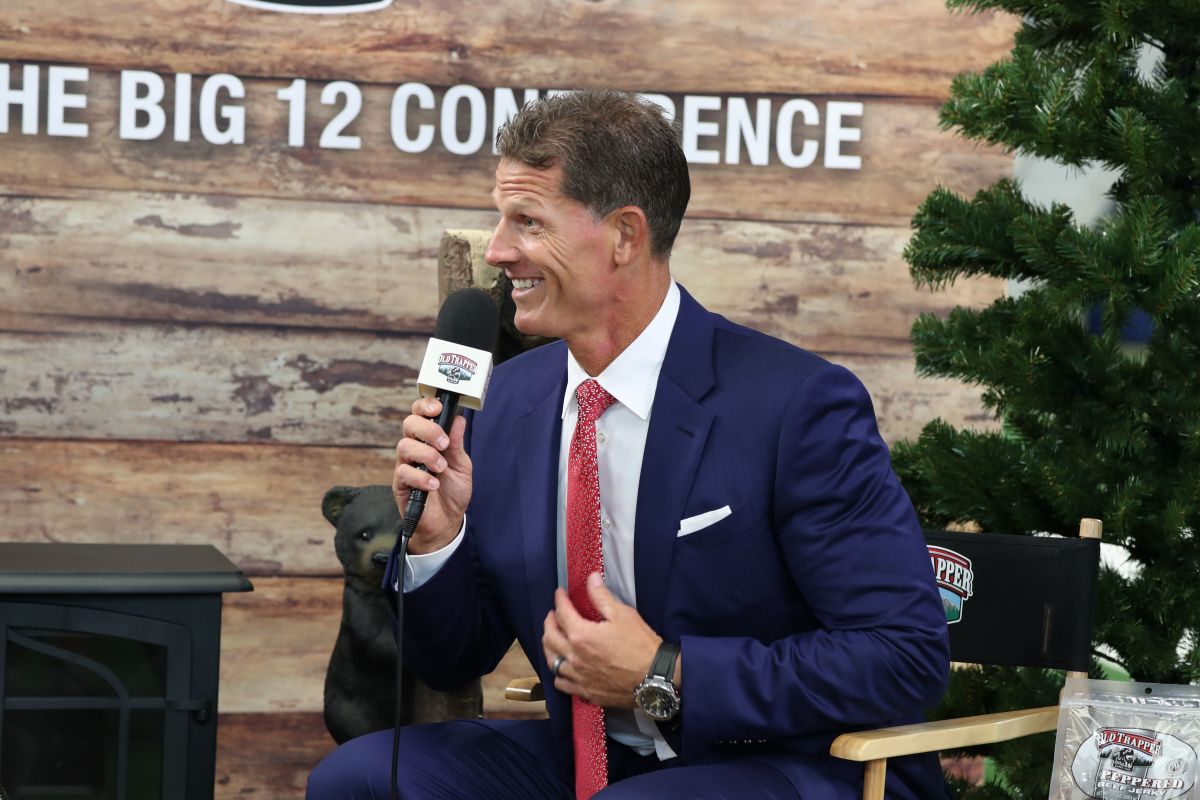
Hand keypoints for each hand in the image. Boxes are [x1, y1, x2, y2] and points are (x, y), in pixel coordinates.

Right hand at [393, 395, 471, 553]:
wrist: (447, 521)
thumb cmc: (453, 491)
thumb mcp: (461, 466)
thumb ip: (458, 444)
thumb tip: (459, 419)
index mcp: (429, 439)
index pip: (420, 414)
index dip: (425, 405)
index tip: (437, 407)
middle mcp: (415, 449)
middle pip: (409, 424)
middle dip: (427, 429)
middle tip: (443, 443)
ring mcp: (406, 465)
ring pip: (404, 446)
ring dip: (426, 454)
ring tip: (441, 468)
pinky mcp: (400, 484)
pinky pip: (403, 472)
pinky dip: (421, 477)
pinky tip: (433, 485)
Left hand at [541, 573, 665, 707]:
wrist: (654, 678)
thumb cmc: (640, 645)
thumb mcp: (623, 614)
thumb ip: (602, 596)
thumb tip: (591, 579)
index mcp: (581, 635)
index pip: (562, 613)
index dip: (559, 600)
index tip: (560, 594)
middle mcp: (574, 657)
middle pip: (550, 637)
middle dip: (549, 621)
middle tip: (554, 614)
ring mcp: (578, 677)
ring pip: (552, 661)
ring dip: (550, 646)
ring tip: (553, 639)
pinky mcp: (586, 692)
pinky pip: (562, 683)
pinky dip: (558, 673)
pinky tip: (563, 667)